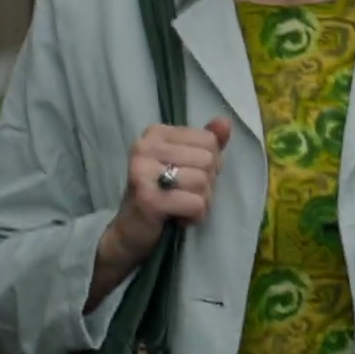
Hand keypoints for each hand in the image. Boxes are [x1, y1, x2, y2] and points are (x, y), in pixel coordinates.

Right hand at [101, 117, 233, 269]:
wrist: (129, 231)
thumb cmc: (162, 194)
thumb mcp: (184, 164)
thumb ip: (206, 142)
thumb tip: (225, 122)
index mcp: (155, 133)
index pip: (208, 140)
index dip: (209, 163)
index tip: (187, 175)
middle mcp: (145, 147)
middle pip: (208, 160)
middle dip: (206, 183)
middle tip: (184, 194)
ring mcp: (143, 172)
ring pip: (203, 182)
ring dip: (201, 201)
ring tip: (181, 205)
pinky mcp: (149, 199)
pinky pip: (196, 203)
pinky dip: (194, 216)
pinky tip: (178, 217)